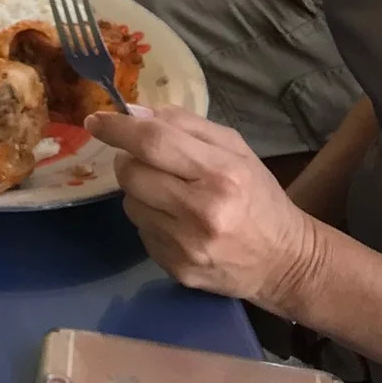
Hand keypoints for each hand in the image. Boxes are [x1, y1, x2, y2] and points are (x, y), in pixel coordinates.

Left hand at [86, 104, 327, 313]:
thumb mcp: (235, 149)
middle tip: (146, 160)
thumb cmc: (258, 197)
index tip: (95, 120)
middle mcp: (201, 212)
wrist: (286, 263)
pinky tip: (177, 222)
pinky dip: (151, 221)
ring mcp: (186, 246)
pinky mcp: (176, 269)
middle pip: (131, 173)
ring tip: (171, 194)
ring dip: (140, 192)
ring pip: (130, 204)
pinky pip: (141, 232)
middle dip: (127, 160)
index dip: (117, 128)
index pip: (153, 142)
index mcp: (220, 174)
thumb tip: (135, 113)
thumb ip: (185, 125)